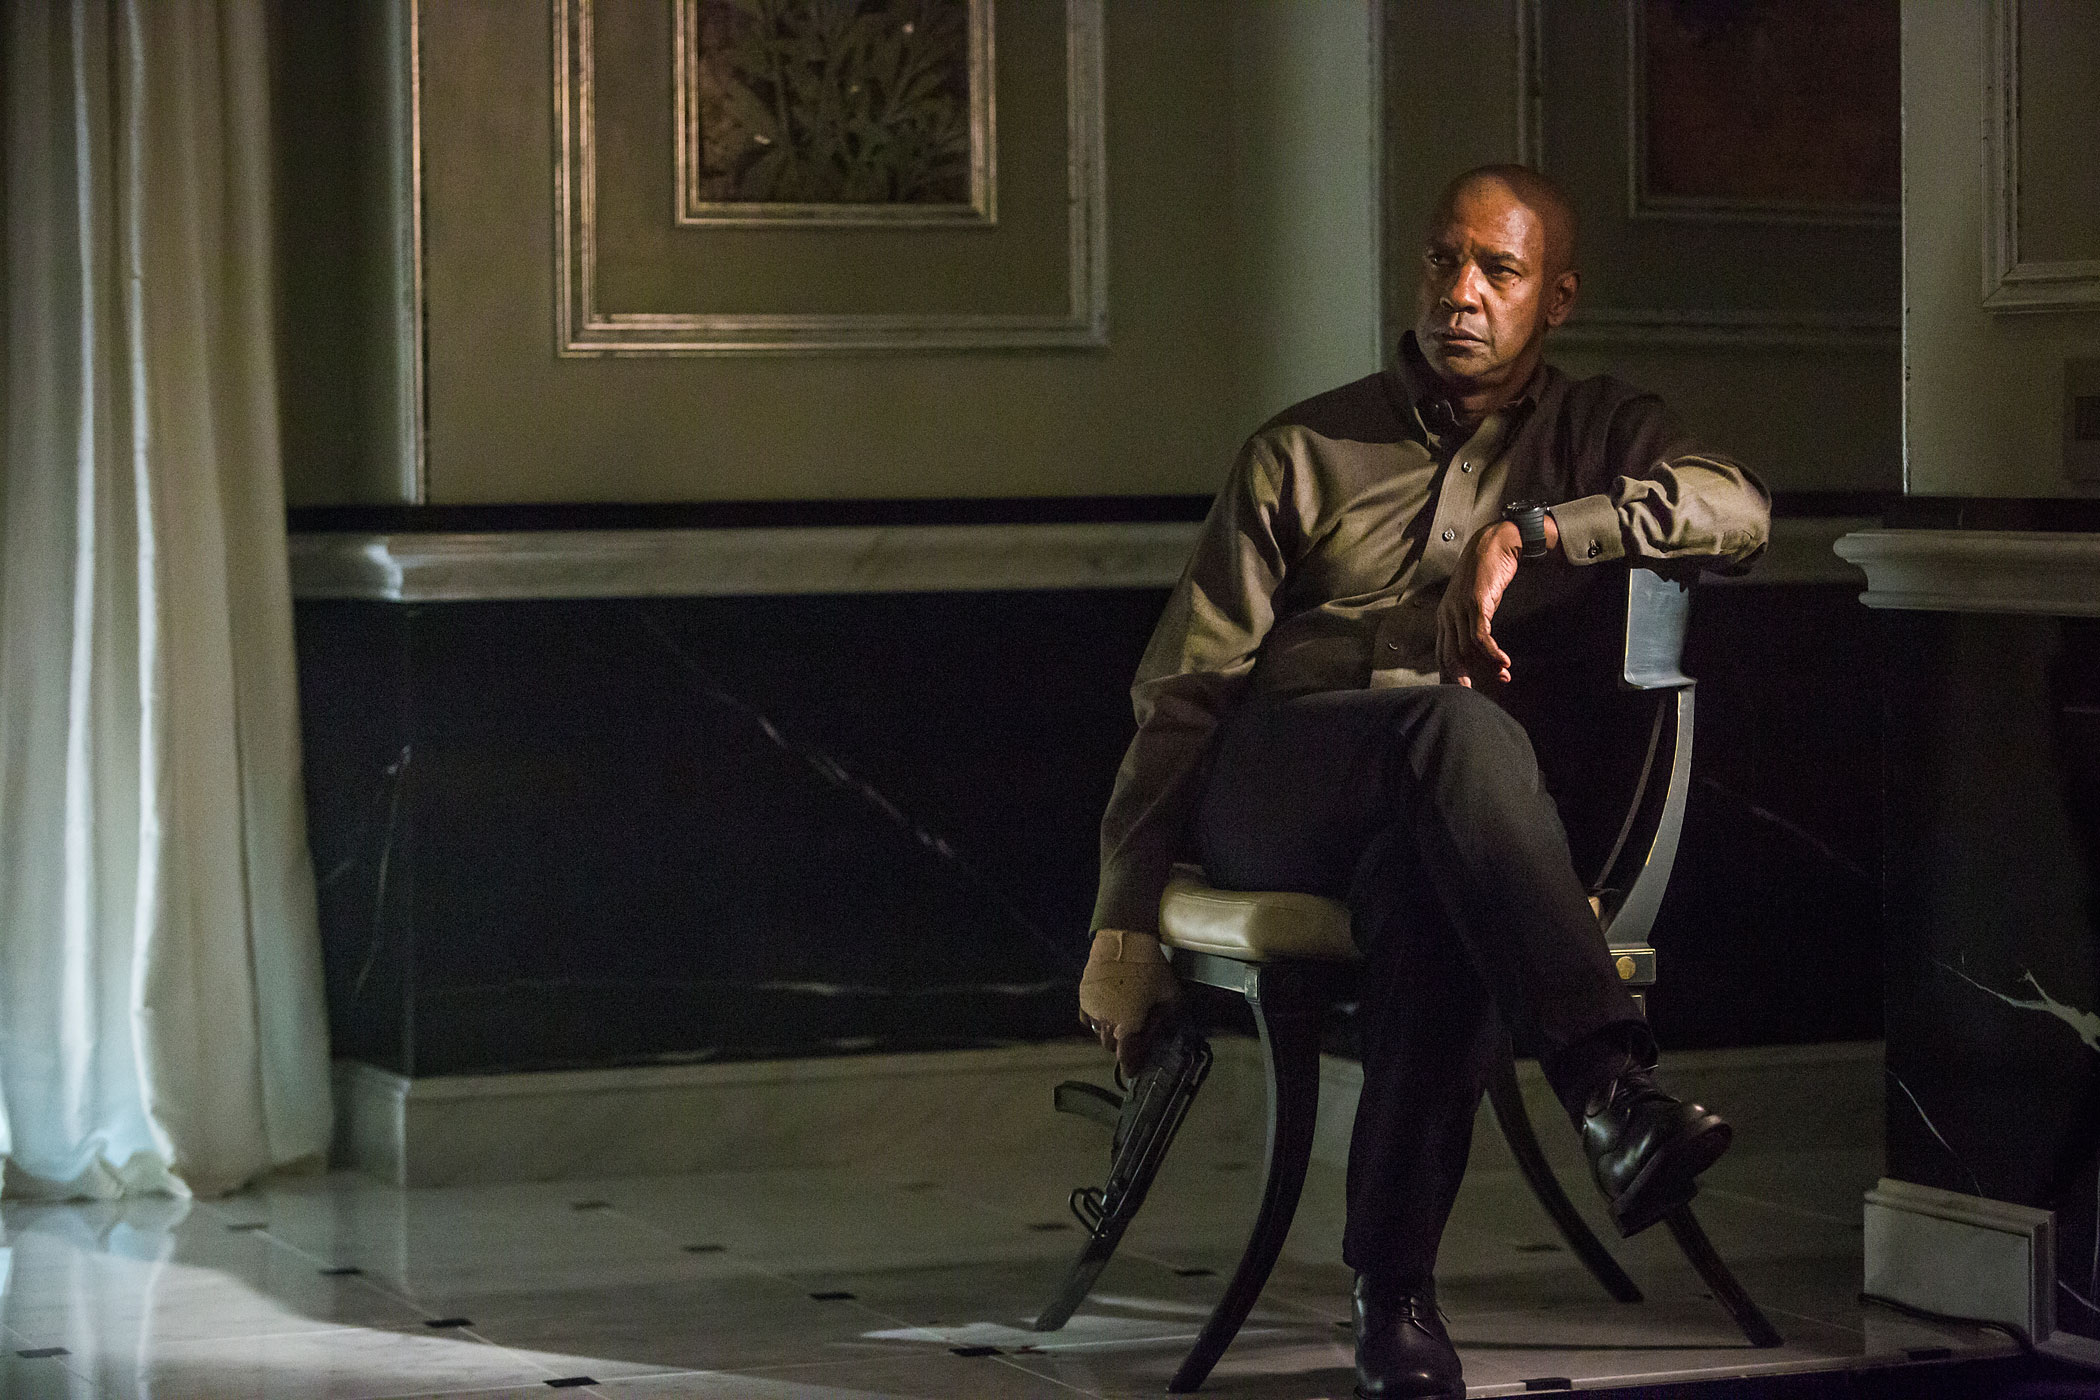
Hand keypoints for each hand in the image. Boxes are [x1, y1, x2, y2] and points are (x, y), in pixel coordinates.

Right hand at [1079, 929, 1179, 1073]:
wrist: (1123, 939)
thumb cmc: (1150, 967)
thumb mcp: (1170, 992)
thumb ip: (1169, 1016)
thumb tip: (1166, 1029)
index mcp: (1128, 1024)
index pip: (1126, 1056)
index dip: (1130, 1066)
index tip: (1133, 1072)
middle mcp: (1107, 1021)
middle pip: (1111, 1046)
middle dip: (1122, 1046)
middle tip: (1133, 1039)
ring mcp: (1092, 1008)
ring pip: (1098, 1033)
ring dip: (1109, 1033)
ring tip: (1121, 1024)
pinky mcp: (1084, 995)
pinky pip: (1086, 1018)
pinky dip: (1095, 1021)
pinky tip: (1105, 1014)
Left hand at [1437, 515, 1554, 686]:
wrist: (1494, 544)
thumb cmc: (1486, 574)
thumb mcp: (1475, 602)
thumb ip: (1472, 622)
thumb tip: (1480, 647)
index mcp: (1444, 616)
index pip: (1441, 653)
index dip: (1450, 674)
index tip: (1462, 691)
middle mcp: (1447, 614)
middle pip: (1449, 655)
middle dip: (1463, 677)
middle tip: (1475, 695)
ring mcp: (1460, 609)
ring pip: (1467, 649)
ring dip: (1486, 666)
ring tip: (1502, 677)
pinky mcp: (1476, 603)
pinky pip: (1482, 636)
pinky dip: (1493, 653)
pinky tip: (1504, 663)